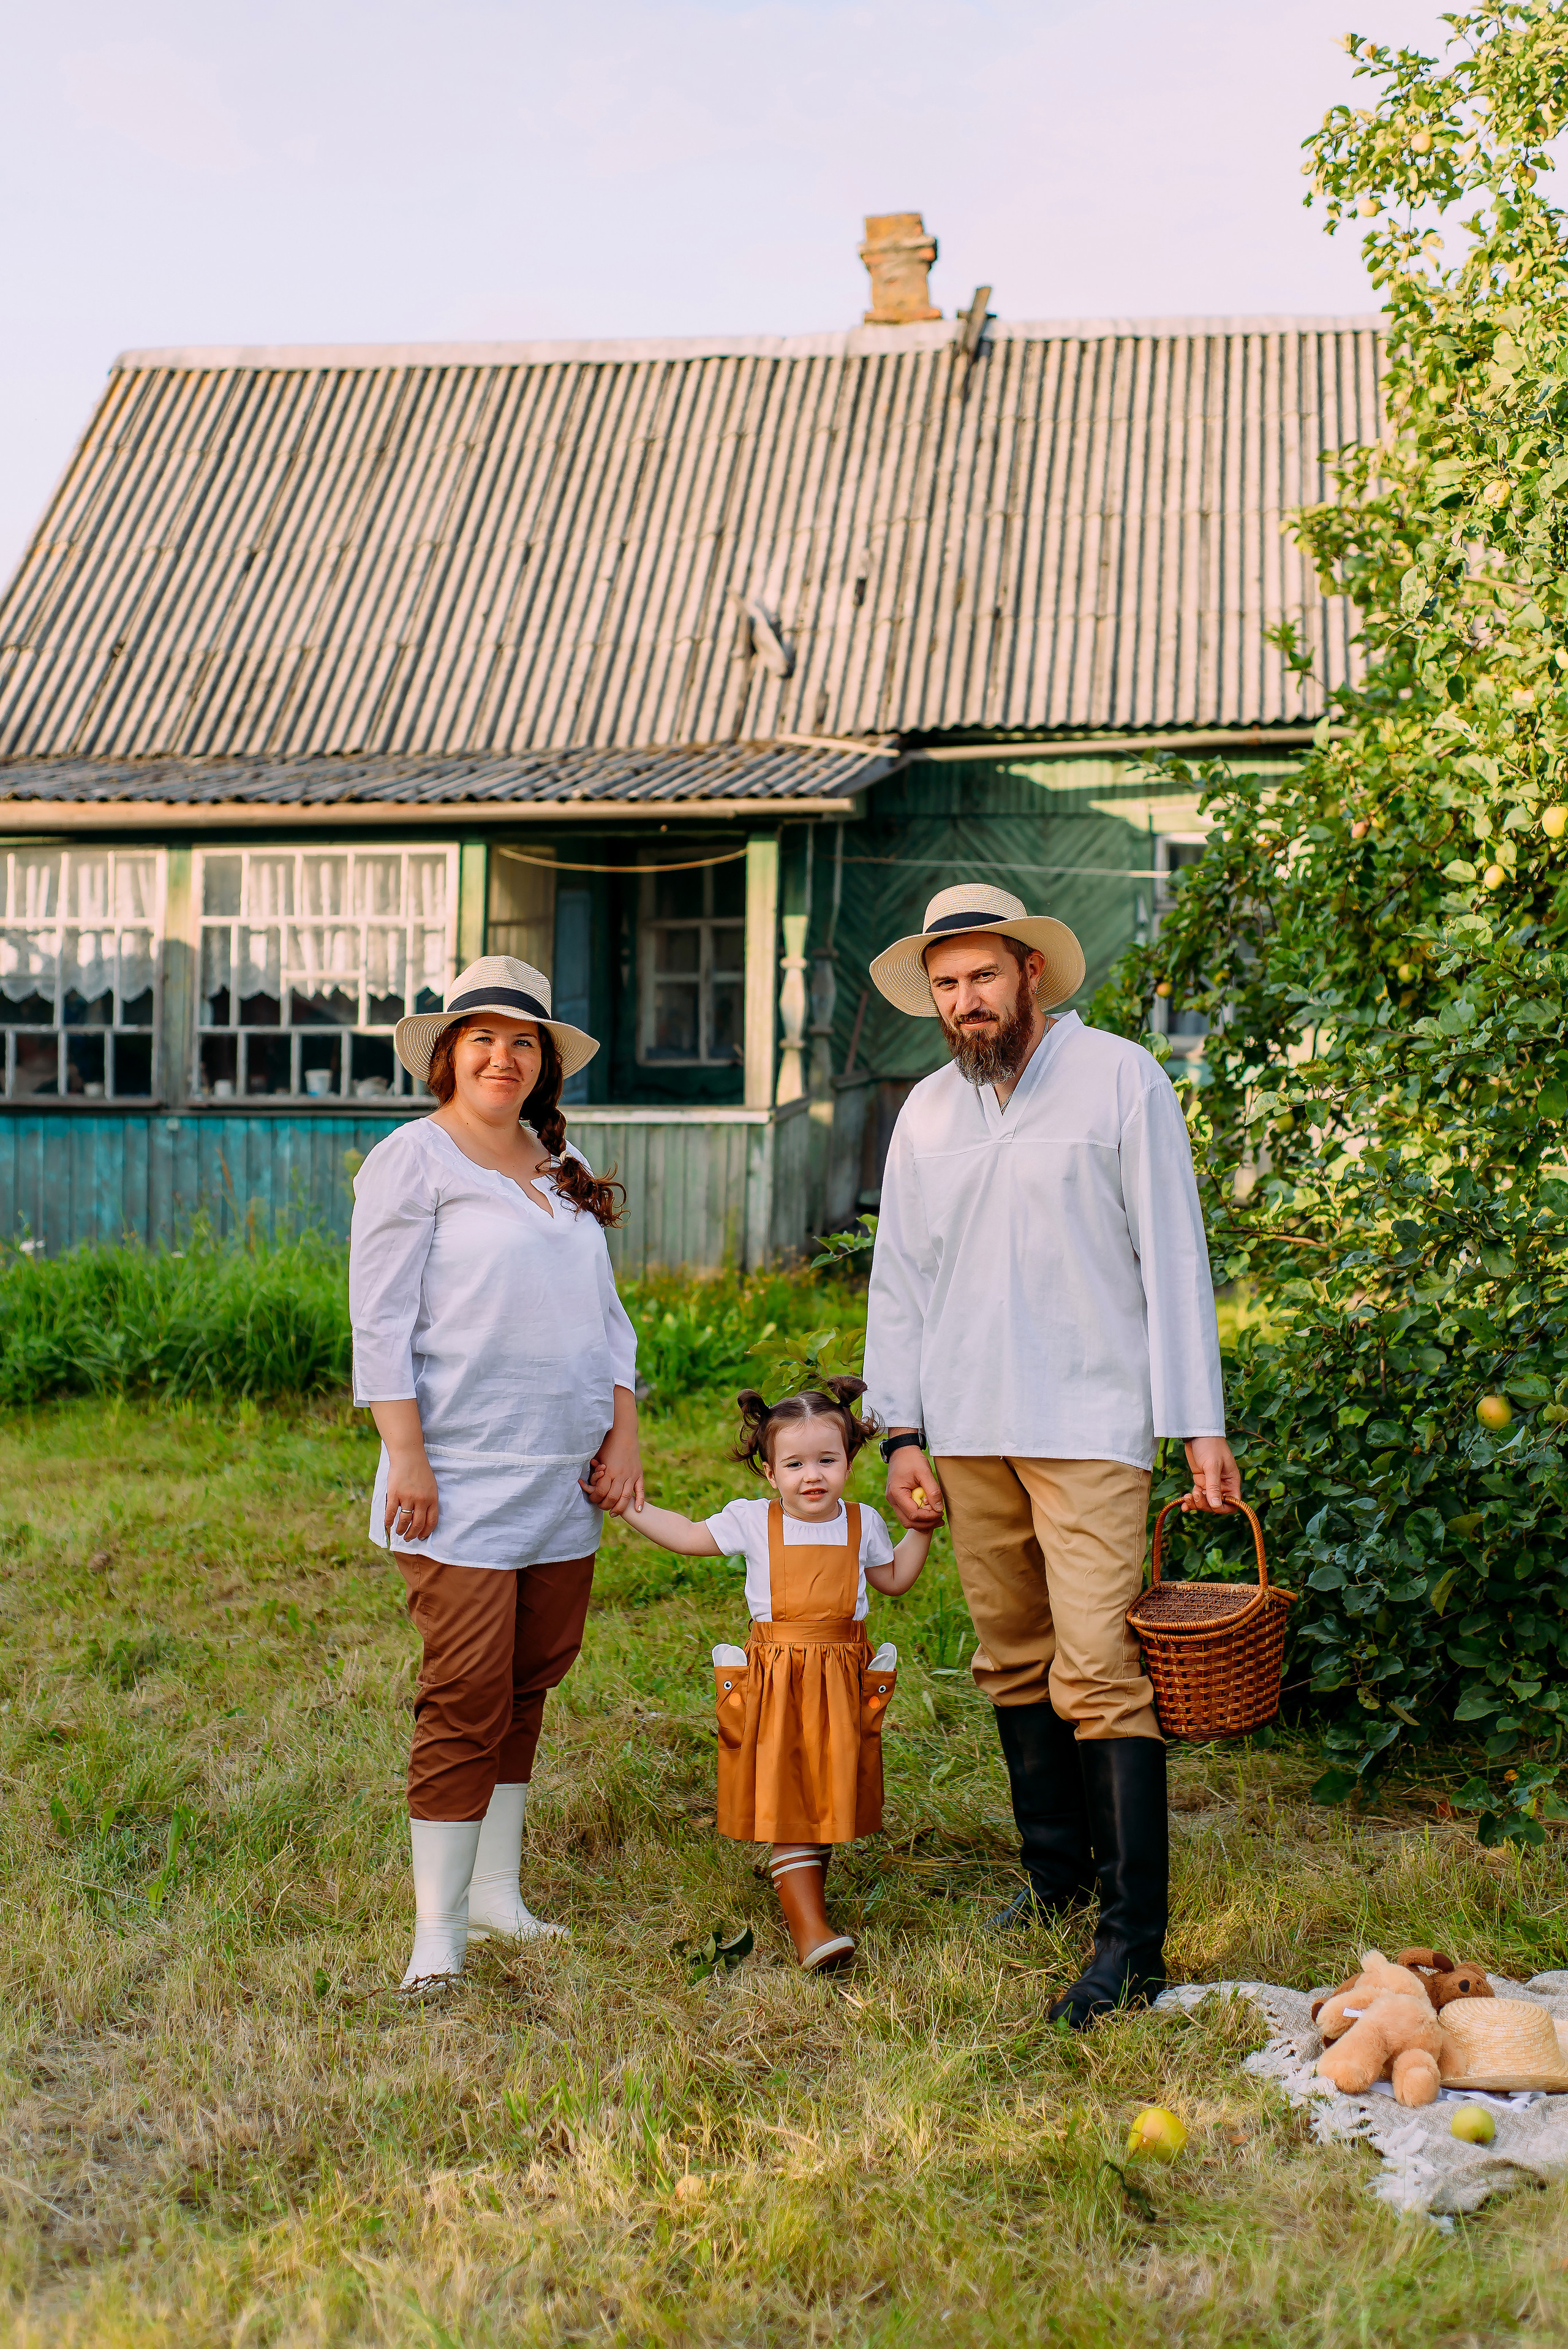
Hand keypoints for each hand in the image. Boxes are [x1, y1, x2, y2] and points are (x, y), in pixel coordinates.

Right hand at [384, 1445, 438, 1543]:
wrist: (409, 1456)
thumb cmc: (420, 1470)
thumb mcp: (431, 1486)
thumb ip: (429, 1500)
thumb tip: (424, 1516)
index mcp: (432, 1499)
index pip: (431, 1522)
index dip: (425, 1532)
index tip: (421, 1537)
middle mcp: (421, 1500)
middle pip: (417, 1524)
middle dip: (412, 1535)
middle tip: (408, 1538)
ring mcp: (408, 1497)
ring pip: (404, 1521)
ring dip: (401, 1530)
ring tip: (398, 1532)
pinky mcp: (395, 1494)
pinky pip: (391, 1513)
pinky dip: (388, 1521)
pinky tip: (388, 1525)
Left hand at [581, 1389, 643, 1514]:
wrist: (623, 1432)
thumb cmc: (607, 1444)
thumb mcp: (597, 1456)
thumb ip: (592, 1470)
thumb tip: (582, 1482)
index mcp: (608, 1471)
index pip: (600, 1492)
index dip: (595, 1498)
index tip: (592, 1499)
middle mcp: (620, 1475)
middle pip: (612, 1498)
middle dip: (605, 1505)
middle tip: (602, 1507)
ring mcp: (631, 1475)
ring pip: (625, 1498)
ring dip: (619, 1508)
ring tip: (614, 1513)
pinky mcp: (639, 1474)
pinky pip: (640, 1491)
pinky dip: (639, 1501)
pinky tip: (637, 1510)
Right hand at [886, 1444, 943, 1532]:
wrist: (902, 1450)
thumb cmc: (912, 1459)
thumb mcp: (925, 1472)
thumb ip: (933, 1491)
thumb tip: (939, 1509)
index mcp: (896, 1493)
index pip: (913, 1514)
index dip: (928, 1517)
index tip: (940, 1512)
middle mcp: (892, 1499)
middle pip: (908, 1522)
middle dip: (926, 1523)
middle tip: (940, 1518)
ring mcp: (893, 1500)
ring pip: (907, 1520)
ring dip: (922, 1522)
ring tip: (937, 1517)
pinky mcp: (898, 1499)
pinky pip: (907, 1514)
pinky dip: (918, 1516)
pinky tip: (929, 1513)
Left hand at [1181, 1437, 1241, 1513]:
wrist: (1197, 1433)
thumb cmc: (1210, 1446)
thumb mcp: (1212, 1466)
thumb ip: (1213, 1486)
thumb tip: (1216, 1506)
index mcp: (1232, 1481)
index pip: (1233, 1503)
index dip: (1223, 1508)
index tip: (1212, 1504)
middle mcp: (1223, 1484)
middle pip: (1217, 1504)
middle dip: (1205, 1504)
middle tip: (1195, 1495)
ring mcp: (1211, 1483)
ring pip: (1206, 1501)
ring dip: (1196, 1503)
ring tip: (1187, 1497)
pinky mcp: (1201, 1480)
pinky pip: (1197, 1495)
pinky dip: (1191, 1501)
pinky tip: (1183, 1504)